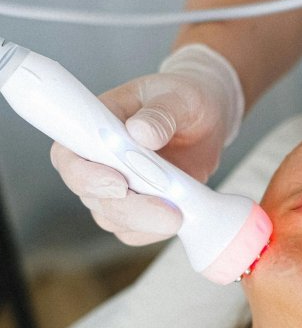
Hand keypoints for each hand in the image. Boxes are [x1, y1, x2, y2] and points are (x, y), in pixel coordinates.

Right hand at [50, 44, 244, 244]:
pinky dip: (157, 229)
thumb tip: (141, 133)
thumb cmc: (184, 99)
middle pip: (91, 196)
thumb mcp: (179, 96)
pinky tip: (182, 216)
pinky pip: (136, 230)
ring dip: (146, 222)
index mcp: (96, 125)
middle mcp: (99, 160)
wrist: (207, 119)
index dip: (84, 175)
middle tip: (167, 212)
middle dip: (128, 208)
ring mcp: (118, 186)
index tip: (118, 182)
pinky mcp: (140, 205)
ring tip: (181, 211)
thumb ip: (161, 113)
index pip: (68, 155)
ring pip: (113, 218)